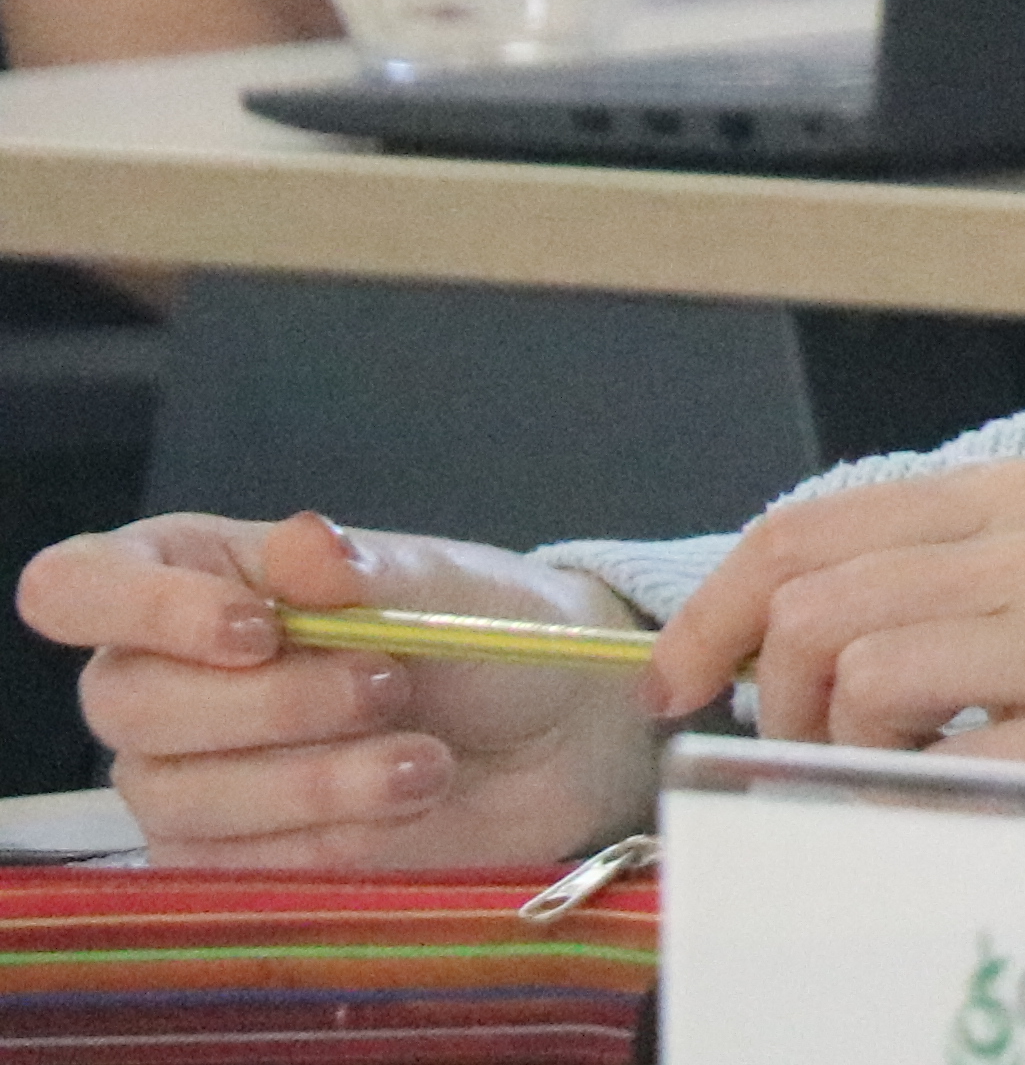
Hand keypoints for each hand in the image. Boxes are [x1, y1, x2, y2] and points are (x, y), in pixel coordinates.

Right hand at [17, 508, 656, 867]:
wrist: (560, 733)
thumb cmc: (490, 632)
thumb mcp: (446, 585)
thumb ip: (366, 570)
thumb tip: (306, 547)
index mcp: (193, 575)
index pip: (74, 586)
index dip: (145, 610)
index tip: (262, 627)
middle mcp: (163, 675)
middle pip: (127, 705)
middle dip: (273, 705)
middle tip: (390, 686)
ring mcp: (183, 776)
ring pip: (179, 797)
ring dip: (316, 782)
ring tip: (427, 762)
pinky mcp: (224, 858)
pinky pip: (229, 866)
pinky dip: (328, 839)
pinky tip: (407, 806)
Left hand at [649, 461, 1024, 789]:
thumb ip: (932, 587)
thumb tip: (762, 649)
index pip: (807, 532)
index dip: (710, 615)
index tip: (681, 684)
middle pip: (813, 611)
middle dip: (770, 705)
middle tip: (807, 757)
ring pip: (863, 681)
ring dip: (844, 759)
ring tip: (910, 781)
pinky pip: (947, 776)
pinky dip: (917, 806)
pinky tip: (971, 808)